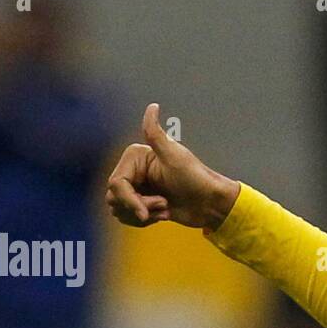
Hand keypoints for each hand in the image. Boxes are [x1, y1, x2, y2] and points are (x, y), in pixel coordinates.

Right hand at [105, 103, 240, 229]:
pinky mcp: (143, 204)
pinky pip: (128, 217)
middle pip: (115, 198)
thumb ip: (156, 134)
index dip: (129, 200)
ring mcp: (137, 188)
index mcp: (135, 157)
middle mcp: (133, 171)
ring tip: (166, 208)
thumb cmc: (196, 178)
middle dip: (138, 207)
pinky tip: (165, 214)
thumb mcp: (174, 156)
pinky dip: (146, 221)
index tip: (145, 212)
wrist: (211, 204)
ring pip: (120, 209)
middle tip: (164, 205)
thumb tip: (153, 106)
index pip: (116, 184)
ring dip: (145, 215)